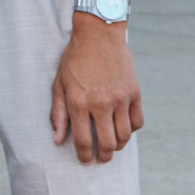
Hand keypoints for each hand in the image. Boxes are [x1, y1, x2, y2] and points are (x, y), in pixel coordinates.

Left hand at [51, 19, 144, 162]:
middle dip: (103, 156)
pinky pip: (137, 122)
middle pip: (107, 144)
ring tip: (111, 146)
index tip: (84, 160)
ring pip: (124, 136)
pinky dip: (131, 130)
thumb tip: (58, 140)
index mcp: (79, 103)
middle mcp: (101, 104)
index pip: (83, 141)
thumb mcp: (59, 84)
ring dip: (118, 146)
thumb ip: (58, 113)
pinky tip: (122, 128)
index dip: (84, 155)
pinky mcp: (135, 93)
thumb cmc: (74, 60)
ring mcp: (120, 99)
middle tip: (100, 159)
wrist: (98, 35)